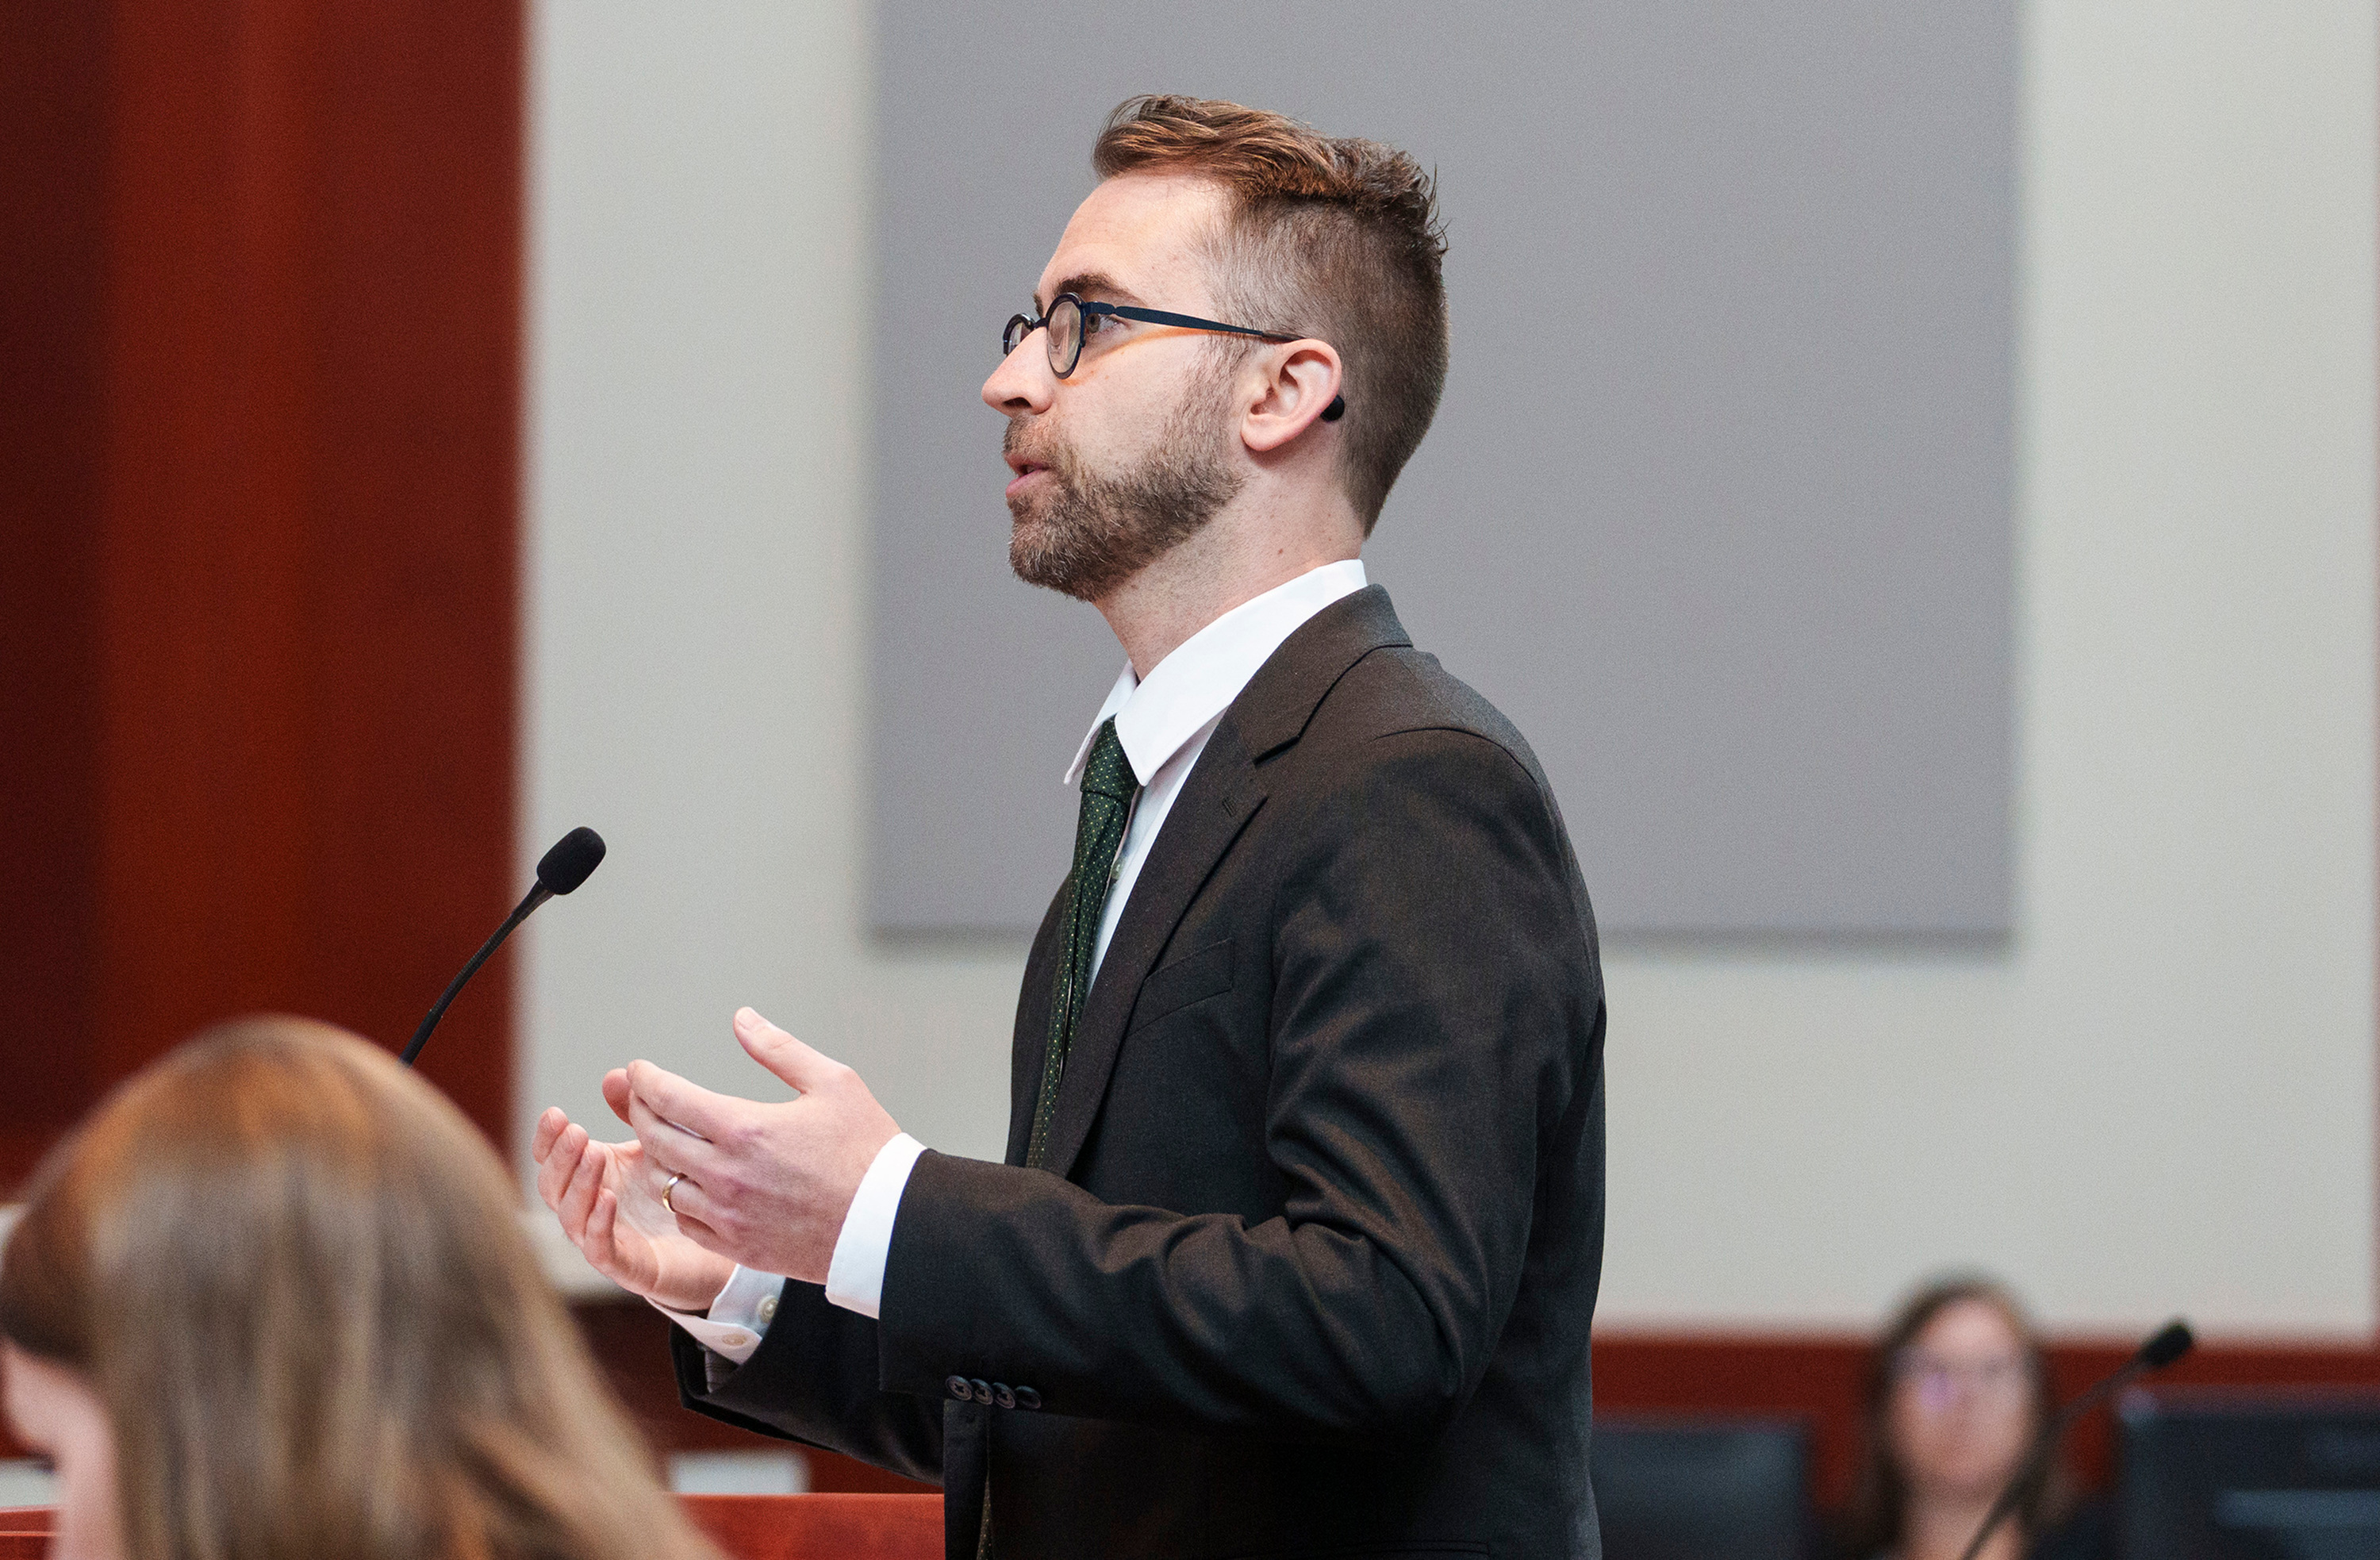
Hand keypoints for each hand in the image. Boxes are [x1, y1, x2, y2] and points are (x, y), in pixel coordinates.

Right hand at [532, 1101, 736, 1311]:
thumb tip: (615, 1075)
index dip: (547, 1139)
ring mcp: (604, 1239)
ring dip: (579, 1185)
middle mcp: (589, 1209)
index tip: (555, 1113)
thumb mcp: (657, 1144)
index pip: (551, 1159)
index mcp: (591, 1177)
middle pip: (553, 1187)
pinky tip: (608, 1199)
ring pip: (572, 1218)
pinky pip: (601, 1250)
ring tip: (594, 1156)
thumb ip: (635, 1111)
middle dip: (561, 1158)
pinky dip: (598, 1226)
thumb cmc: (678, 1190)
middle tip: (577, 1131)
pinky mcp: (627, 1268)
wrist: (719, 1241)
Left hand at [618, 1007, 900, 1284]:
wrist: (889, 1222)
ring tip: (668, 1139)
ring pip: (666, 1182)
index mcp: (745, 1128)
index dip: (645, 1079)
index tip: (639, 1070)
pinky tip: (693, 1183)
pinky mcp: (738, 1245)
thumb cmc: (867, 1149)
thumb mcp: (832, 1083)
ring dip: (661, 1157)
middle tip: (641, 1098)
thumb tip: (742, 1019)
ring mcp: (729, 1215)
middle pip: (656, 1137)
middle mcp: (727, 1174)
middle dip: (641, 1111)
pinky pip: (687, 1221)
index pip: (669, 1097)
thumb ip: (779, 1049)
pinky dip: (681, 1199)